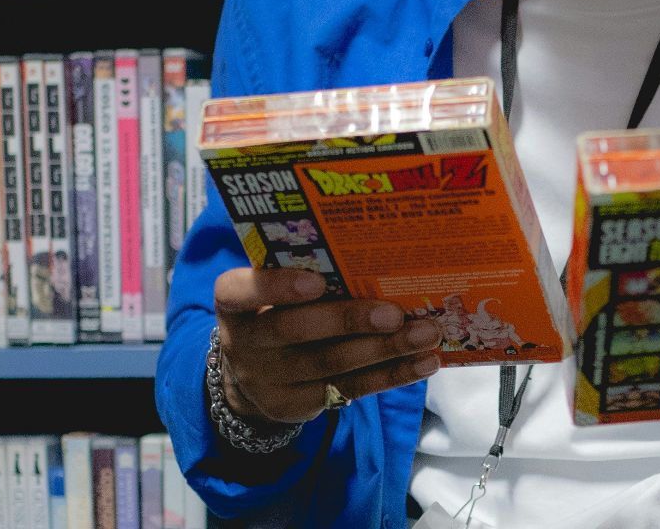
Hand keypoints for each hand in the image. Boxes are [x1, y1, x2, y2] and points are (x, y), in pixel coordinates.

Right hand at [211, 267, 442, 424]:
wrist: (253, 374)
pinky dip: (392, 374)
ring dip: (384, 349)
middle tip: (394, 313)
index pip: (240, 292)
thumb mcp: (274, 291)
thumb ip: (306, 272)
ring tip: (426, 334)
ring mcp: (270, 380)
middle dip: (348, 321)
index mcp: (233, 303)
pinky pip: (350, 389)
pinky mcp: (298, 405)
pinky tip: (424, 362)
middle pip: (295, 331)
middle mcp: (245, 343)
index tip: (317, 280)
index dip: (276, 286)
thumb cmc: (277, 310)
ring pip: (331, 363)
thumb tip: (376, 253)